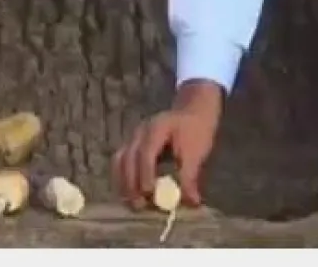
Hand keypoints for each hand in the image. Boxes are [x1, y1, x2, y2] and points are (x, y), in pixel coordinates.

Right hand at [113, 80, 221, 208]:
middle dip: (130, 184)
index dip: (145, 175)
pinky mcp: (133, 146)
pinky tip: (131, 196)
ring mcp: (133, 138)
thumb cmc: (196, 129)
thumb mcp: (197, 152)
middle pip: (127, 159)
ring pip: (119, 162)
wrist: (194, 110)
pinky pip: (121, 164)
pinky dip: (123, 180)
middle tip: (140, 206)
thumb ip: (190, 176)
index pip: (145, 153)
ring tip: (133, 204)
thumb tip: (191, 203)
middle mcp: (140, 132)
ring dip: (124, 184)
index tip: (149, 194)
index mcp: (157, 128)